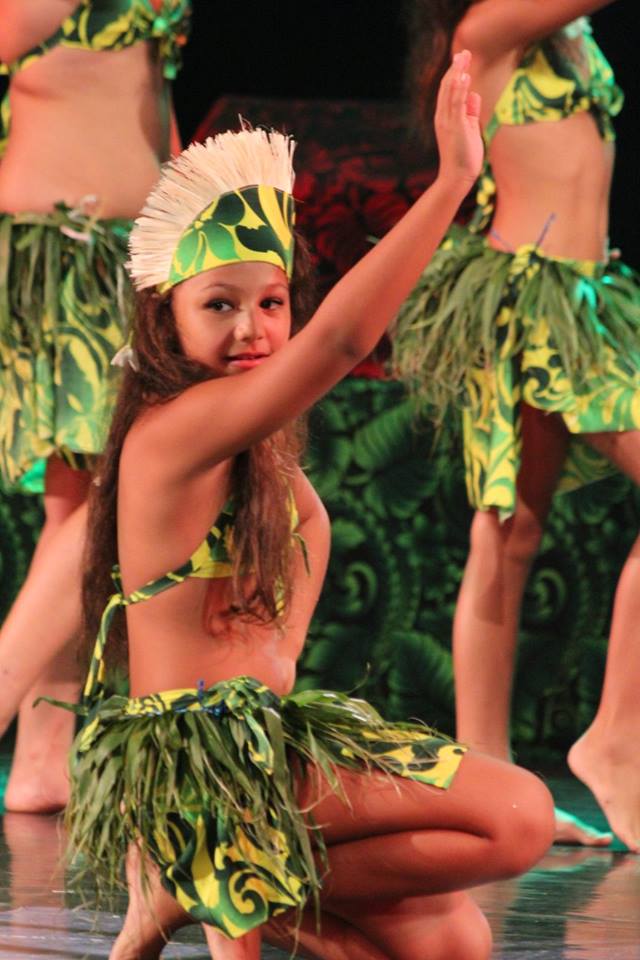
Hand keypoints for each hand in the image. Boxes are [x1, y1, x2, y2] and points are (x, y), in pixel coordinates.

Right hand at [434, 50, 482, 188]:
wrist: (457, 176)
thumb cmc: (464, 156)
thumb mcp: (470, 128)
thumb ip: (470, 111)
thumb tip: (474, 94)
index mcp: (445, 117)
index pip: (448, 90)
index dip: (456, 73)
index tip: (464, 59)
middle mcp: (443, 116)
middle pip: (447, 86)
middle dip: (456, 68)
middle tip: (465, 52)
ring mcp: (447, 121)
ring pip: (450, 91)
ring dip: (457, 73)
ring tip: (464, 57)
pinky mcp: (455, 126)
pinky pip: (456, 103)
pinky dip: (459, 88)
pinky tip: (464, 76)